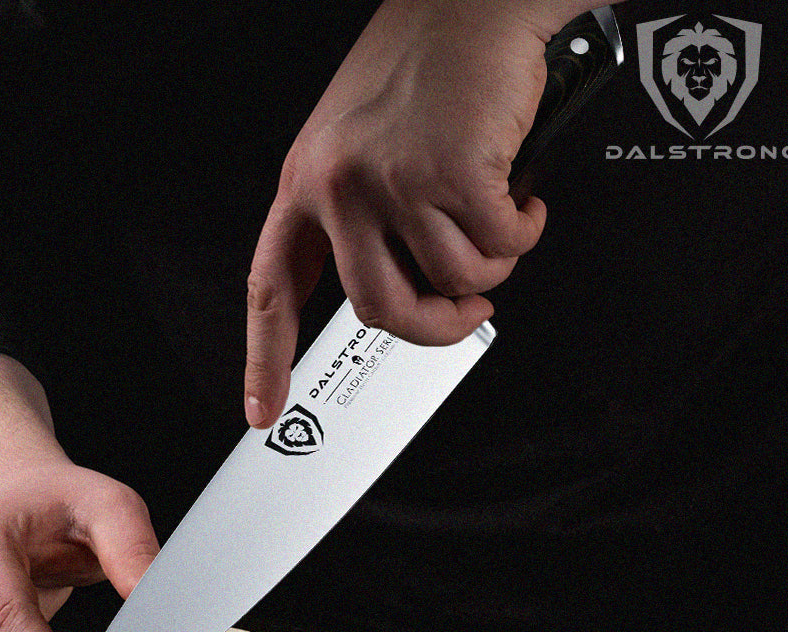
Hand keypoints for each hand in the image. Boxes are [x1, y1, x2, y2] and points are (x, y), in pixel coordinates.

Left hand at [244, 0, 578, 427]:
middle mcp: (339, 185)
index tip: (264, 409)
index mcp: (306, 182)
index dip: (266, 357)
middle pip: (379, 310)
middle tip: (465, 311)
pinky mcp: (452, 172)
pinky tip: (521, 196)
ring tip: (498, 220)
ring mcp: (392, 180)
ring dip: (490, 266)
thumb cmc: (425, 65)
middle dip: (436, 326)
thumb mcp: (361, 141)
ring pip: (453, 281)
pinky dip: (523, 232)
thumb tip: (405, 286)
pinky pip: (498, 247)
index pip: (272, 289)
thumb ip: (362, 214)